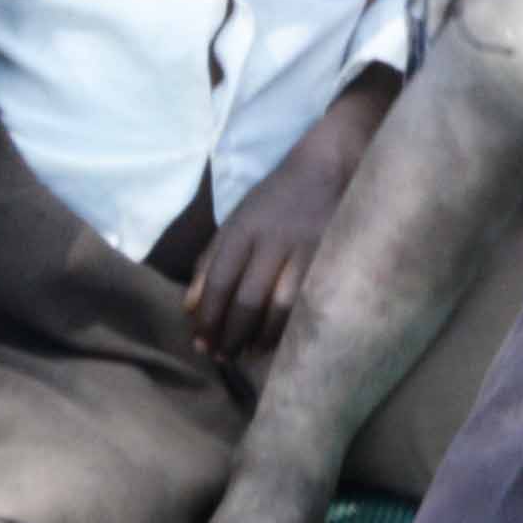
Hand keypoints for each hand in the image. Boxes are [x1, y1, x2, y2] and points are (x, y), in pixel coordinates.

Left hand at [188, 80, 387, 360]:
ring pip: (279, 306)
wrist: (329, 165)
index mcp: (242, 229)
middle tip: (224, 356)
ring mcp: (305, 248)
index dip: (208, 318)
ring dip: (262, 337)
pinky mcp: (332, 256)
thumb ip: (210, 262)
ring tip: (250, 352)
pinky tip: (284, 340)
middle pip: (246, 299)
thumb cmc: (275, 200)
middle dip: (231, 335)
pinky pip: (310, 301)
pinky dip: (294, 326)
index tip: (201, 344)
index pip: (218, 282)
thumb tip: (190, 310)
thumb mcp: (236, 221)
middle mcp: (271, 239)